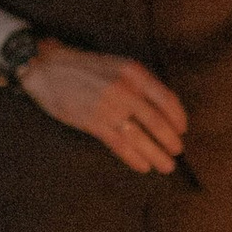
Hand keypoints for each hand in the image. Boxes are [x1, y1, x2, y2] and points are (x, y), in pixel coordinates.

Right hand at [20, 41, 188, 176]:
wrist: (49, 69)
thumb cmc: (87, 68)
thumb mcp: (119, 66)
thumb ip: (140, 84)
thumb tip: (164, 110)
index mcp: (135, 73)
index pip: (167, 99)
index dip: (178, 118)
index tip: (182, 129)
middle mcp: (125, 90)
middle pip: (157, 122)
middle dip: (170, 141)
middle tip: (176, 151)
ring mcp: (109, 108)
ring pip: (141, 138)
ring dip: (157, 155)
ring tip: (166, 166)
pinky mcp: (93, 123)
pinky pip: (120, 146)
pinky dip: (134, 158)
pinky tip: (143, 166)